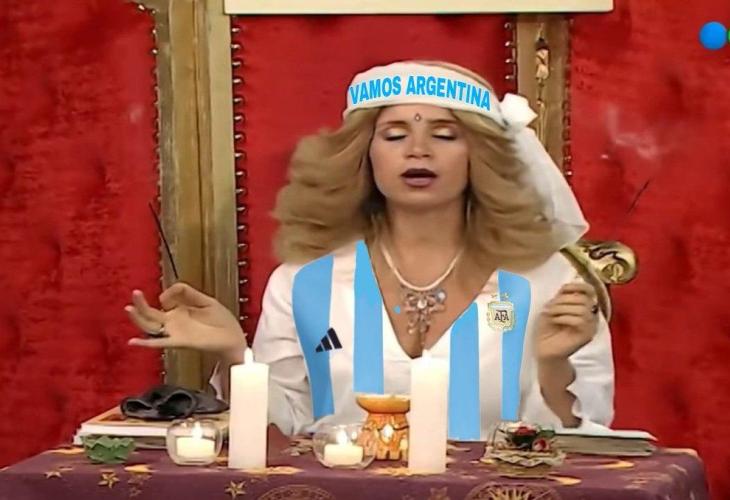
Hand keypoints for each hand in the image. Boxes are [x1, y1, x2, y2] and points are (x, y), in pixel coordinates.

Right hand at [125, 282, 246, 355]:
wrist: (234, 337)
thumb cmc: (221, 321)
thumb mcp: (204, 300)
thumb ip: (186, 293)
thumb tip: (164, 296)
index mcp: (180, 312)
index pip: (162, 303)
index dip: (165, 295)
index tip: (170, 294)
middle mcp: (174, 323)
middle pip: (150, 314)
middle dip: (140, 304)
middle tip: (134, 293)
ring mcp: (175, 332)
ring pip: (151, 327)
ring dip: (138, 319)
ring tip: (129, 308)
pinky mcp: (180, 341)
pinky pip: (159, 343)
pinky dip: (146, 343)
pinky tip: (133, 341)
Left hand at [535, 282, 598, 360]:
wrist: (544, 348)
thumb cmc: (548, 327)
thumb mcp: (552, 307)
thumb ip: (562, 296)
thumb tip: (567, 286)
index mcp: (584, 306)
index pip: (589, 290)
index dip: (578, 286)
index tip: (562, 289)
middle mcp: (591, 315)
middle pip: (584, 299)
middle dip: (564, 300)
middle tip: (550, 308)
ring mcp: (591, 326)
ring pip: (582, 309)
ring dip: (562, 309)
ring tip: (551, 315)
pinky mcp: (588, 336)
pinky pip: (581, 321)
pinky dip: (565, 318)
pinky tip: (556, 321)